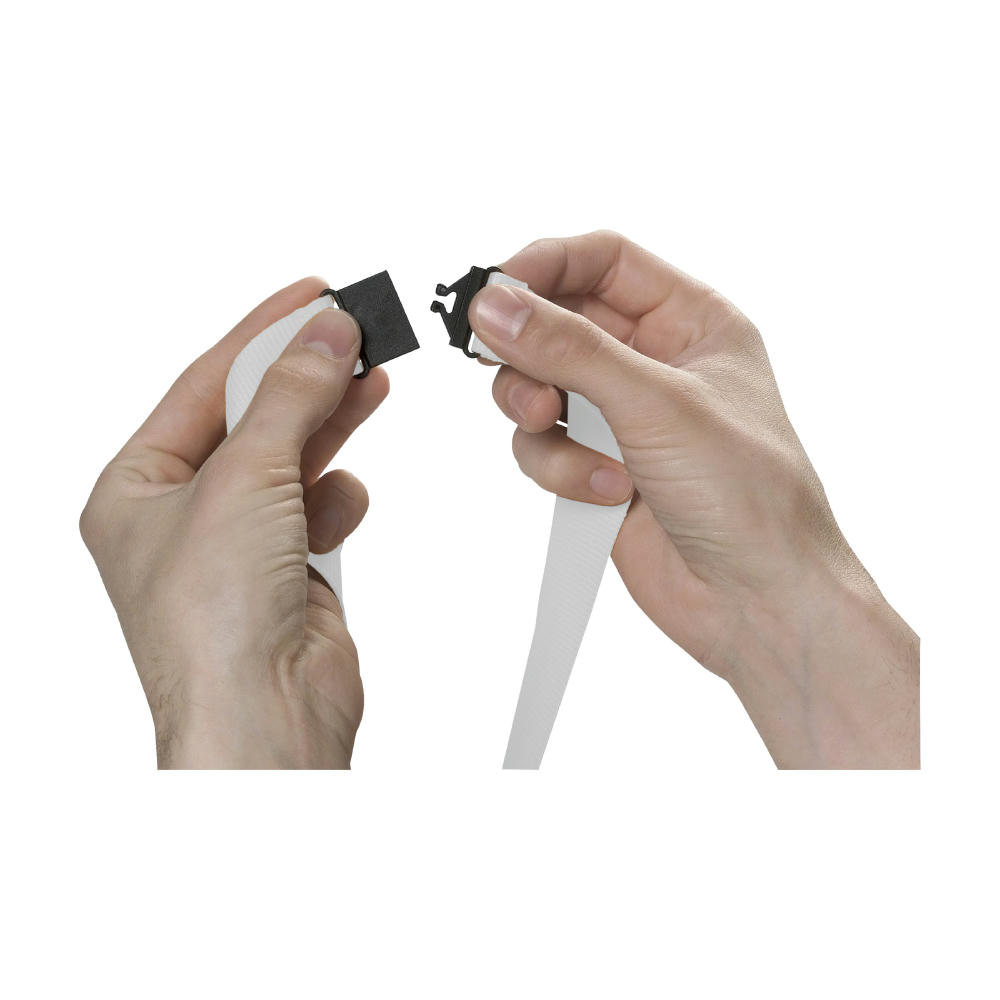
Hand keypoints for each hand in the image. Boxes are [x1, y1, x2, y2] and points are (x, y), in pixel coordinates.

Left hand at [80, 278, 388, 767]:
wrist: (266, 721)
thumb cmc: (214, 626)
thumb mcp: (244, 481)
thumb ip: (289, 397)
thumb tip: (324, 334)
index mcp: (137, 488)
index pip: (203, 385)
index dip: (259, 334)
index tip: (311, 295)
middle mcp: (182, 515)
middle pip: (251, 416)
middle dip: (302, 373)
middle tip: (353, 328)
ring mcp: (236, 544)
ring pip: (290, 457)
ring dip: (329, 423)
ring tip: (371, 379)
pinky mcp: (286, 570)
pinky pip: (317, 507)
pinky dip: (336, 497)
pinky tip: (344, 500)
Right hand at [470, 231, 918, 767]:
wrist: (760, 602)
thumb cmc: (753, 499)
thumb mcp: (659, 405)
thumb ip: (570, 350)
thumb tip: (496, 306)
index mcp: (691, 322)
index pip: (601, 262)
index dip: (544, 268)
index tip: (493, 294)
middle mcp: (654, 363)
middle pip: (557, 323)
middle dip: (531, 355)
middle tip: (525, 384)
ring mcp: (623, 418)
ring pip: (538, 387)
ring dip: (540, 418)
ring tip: (571, 445)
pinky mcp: (597, 467)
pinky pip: (543, 446)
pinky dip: (560, 468)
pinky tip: (605, 492)